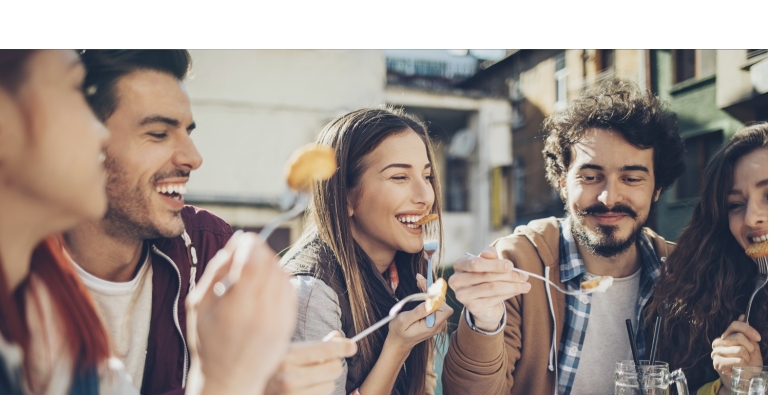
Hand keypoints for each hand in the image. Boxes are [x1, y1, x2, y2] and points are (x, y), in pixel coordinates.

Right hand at [185, 231, 297, 394]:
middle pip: (271, 265)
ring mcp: (279, 320)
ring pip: (283, 275)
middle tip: (247, 250)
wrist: (231, 379)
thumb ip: (215, 271)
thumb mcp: (199, 306)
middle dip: (260, 251)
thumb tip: (235, 244)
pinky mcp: (289, 323)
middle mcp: (262, 314)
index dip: (251, 244)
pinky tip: (264, 284)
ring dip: (270, 263)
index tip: (244, 238)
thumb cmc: (209, 343)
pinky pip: (289, 289)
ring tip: (253, 268)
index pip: (254, 262)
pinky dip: (279, 279)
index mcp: (236, 310)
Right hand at [265, 331, 356, 394]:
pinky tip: (304, 389)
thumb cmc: (269, 368)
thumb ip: (314, 345)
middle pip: (335, 368)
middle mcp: (290, 377)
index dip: (343, 347)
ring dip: (324, 381)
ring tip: (307, 378)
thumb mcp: (286, 351)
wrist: (248, 386)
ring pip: (331, 385)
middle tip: (322, 363)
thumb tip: (338, 338)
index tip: (352, 346)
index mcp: (287, 356)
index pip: (327, 350)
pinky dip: (318, 392)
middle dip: (332, 364)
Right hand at [385, 274, 452, 352]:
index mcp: (432, 326)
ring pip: (439, 301)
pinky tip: (422, 287)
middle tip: (420, 279)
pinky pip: (435, 304)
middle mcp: (438, 324)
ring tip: (420, 280)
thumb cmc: (399, 331)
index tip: (425, 288)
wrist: (399, 342)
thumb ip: (418, 312)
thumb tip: (430, 302)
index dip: (437, 297)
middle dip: (432, 290)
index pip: (445, 309)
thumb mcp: (404, 321)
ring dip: (430, 291)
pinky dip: (429, 295)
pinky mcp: (434, 319)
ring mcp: (437, 322)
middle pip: (442, 303)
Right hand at [448, 246, 529, 330]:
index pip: (475, 263)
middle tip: (524, 276)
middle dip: (508, 275)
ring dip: (513, 286)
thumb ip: (489, 256)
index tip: (511, 265)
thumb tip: (489, 252)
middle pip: (486, 276)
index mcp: (459, 265)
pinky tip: (518, 291)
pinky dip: (509, 294)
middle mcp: (456, 281)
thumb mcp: (488, 263)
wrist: (482, 302)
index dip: (494, 264)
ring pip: (492, 288)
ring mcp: (463, 296)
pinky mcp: (473, 307)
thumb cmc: (485, 277)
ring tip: (526, 285)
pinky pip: (495, 299)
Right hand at [712, 315, 763, 388]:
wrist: (744, 381)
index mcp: (725, 337)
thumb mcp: (751, 348)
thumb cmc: (748, 365)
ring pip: (739, 350)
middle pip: (739, 337)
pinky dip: (743, 365)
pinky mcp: (718, 363)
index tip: (758, 338)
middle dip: (749, 347)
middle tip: (748, 355)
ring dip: (746, 358)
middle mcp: (718, 342)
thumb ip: (747, 334)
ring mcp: (716, 353)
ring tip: (743, 363)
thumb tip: (743, 317)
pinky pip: (738, 360)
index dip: (748, 329)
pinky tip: (739, 368)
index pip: (735, 325)